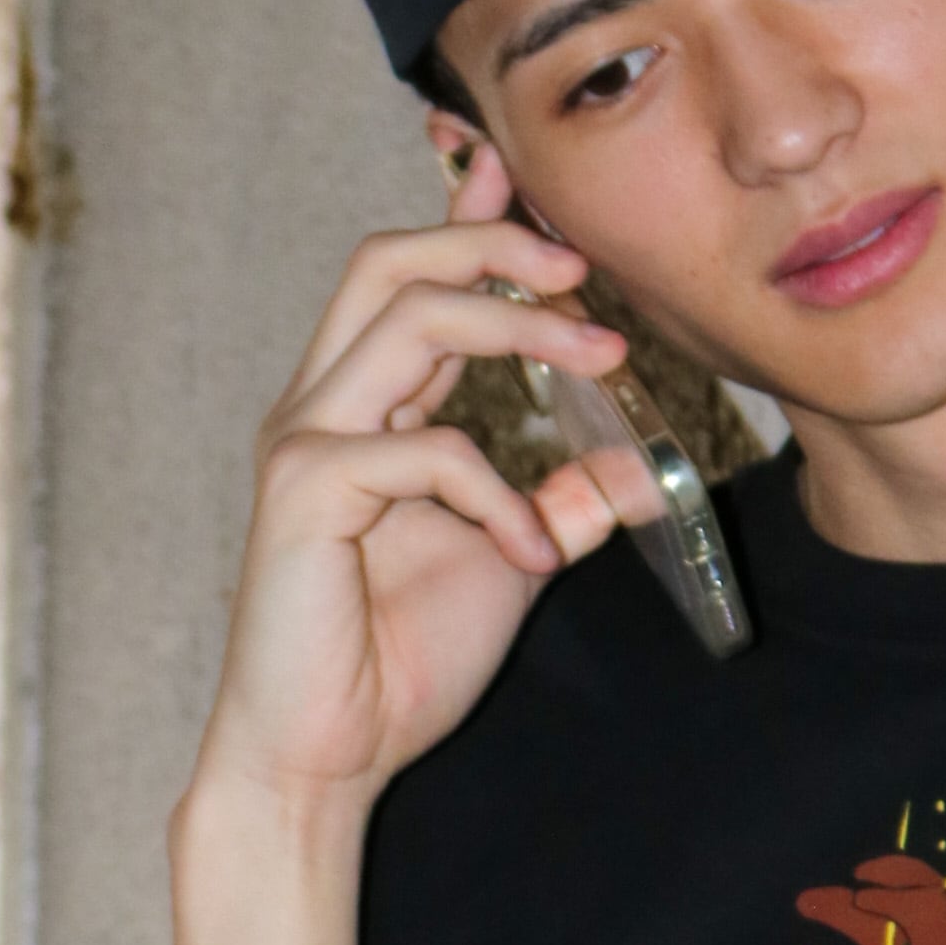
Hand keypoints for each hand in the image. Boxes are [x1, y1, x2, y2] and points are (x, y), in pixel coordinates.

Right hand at [199, 144, 633, 818]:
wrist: (322, 760)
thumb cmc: (394, 665)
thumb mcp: (508, 565)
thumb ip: (562, 506)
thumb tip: (641, 469)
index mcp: (363, 408)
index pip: (408, 280)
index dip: (467, 219)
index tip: (531, 184)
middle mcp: (322, 406)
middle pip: (391, 261)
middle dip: (494, 244)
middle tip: (585, 272)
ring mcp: (304, 442)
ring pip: (404, 318)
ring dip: (515, 327)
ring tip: (600, 360)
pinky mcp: (304, 493)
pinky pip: (419, 448)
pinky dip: (495, 492)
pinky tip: (529, 550)